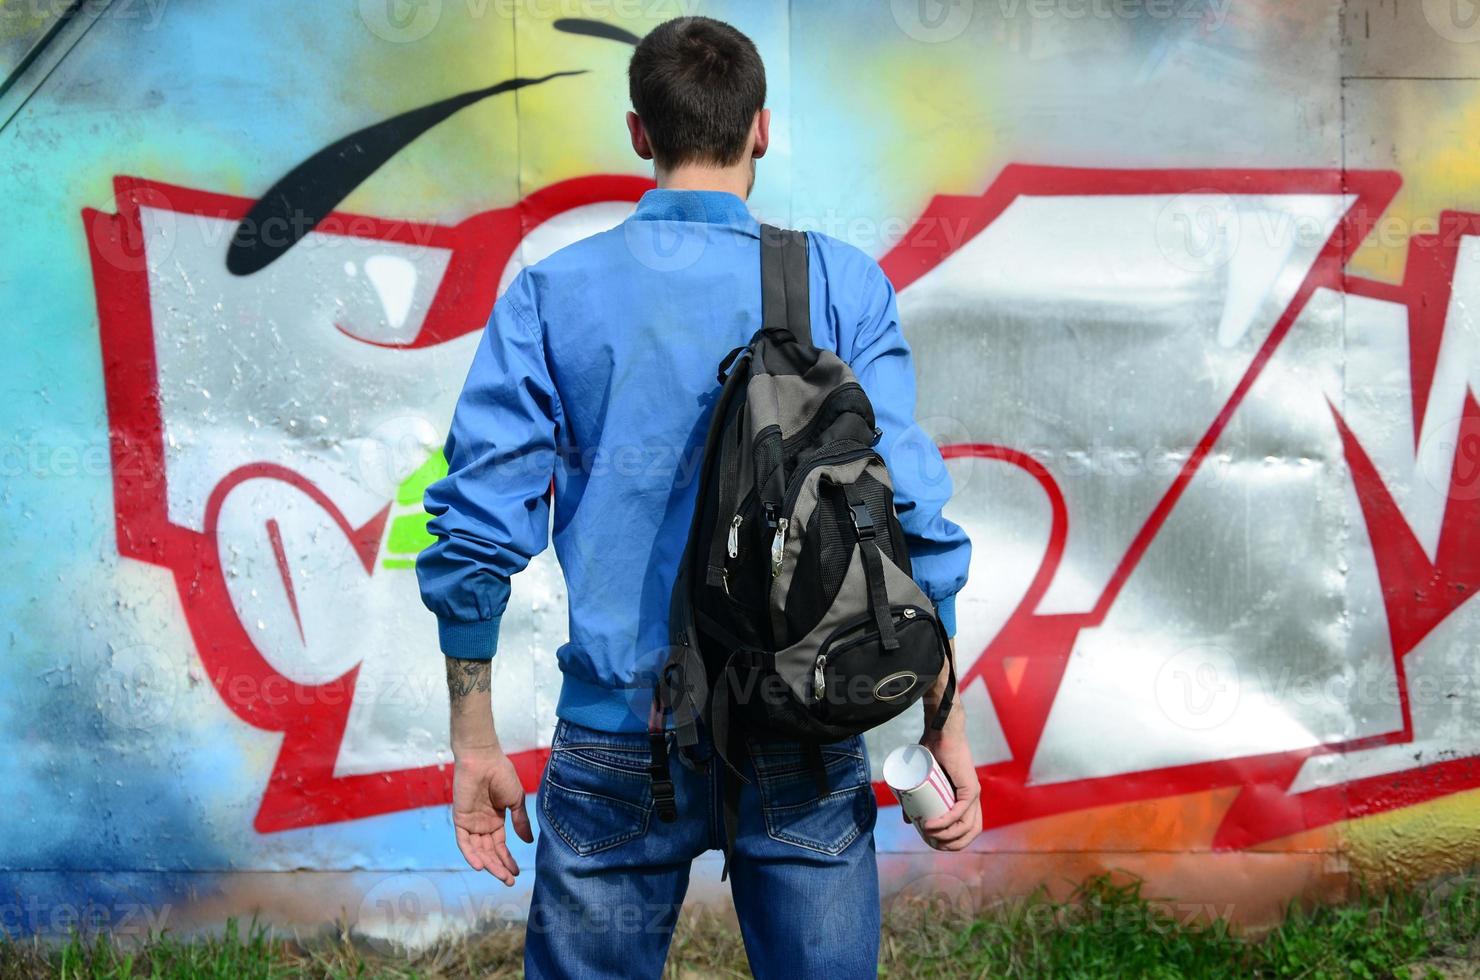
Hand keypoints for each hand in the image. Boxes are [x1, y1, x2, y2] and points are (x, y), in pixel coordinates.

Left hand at [451, 747, 533, 884]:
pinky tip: (479, 865)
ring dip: (488, 864)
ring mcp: (471, 823)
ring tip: (500, 875)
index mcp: (496, 820)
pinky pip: (464, 842)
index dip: (507, 860)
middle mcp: (482, 825)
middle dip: (499, 867)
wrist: (484, 759)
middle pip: (490, 852)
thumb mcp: (515, 801)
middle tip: (509, 881)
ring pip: (478, 850)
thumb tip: (529, 841)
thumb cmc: (502, 775)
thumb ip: (520, 821)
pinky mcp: (460, 819)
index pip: (500, 846)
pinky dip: (470, 854)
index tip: (516, 873)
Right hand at [915, 726, 982, 851]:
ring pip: (966, 825)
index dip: (953, 842)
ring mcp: (974, 793)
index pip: (967, 829)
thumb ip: (916, 799)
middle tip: (931, 843)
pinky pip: (960, 811)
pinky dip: (946, 822)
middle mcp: (974, 798)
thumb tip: (909, 821)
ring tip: (927, 833)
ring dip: (946, 836)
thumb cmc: (930, 751)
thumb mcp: (921, 780)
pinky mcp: (970, 787)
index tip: (932, 843)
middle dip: (952, 845)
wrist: (940, 731)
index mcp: (966, 798)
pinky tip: (931, 827)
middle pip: (970, 832)